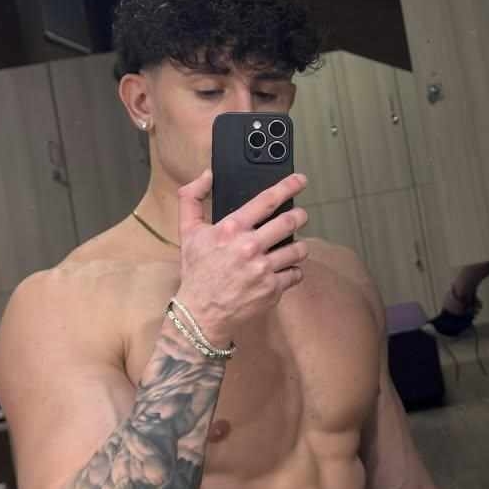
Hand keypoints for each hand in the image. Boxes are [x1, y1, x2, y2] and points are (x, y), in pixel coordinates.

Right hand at [173, 170, 308, 349]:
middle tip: (300, 216)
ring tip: (293, 247)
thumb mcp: (187, 231)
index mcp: (232, 229)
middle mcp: (250, 246)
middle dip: (300, 216)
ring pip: (299, 249)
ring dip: (299, 246)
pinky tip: (284, 270)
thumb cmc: (196, 271)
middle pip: (290, 222)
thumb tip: (207, 175)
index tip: (301, 180)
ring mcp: (264, 269)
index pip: (267, 200)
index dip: (288, 186)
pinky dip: (293, 271)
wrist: (201, 313)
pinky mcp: (273, 289)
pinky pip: (296, 273)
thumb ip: (192, 198)